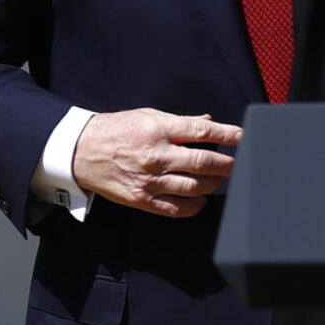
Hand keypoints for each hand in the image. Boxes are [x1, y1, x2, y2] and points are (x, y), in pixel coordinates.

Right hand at [72, 108, 241, 217]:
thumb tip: (208, 122)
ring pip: (193, 187)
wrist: (81, 151)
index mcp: (160, 130)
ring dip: (213, 184)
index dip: (228, 135)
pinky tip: (201, 200)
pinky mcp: (142, 199)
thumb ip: (180, 122)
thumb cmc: (117, 130)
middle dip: (227, 164)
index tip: (243, 137)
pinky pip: (175, 208)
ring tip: (220, 180)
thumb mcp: (149, 116)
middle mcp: (157, 155)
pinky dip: (193, 206)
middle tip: (239, 163)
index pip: (202, 132)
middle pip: (203, 162)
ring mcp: (150, 180)